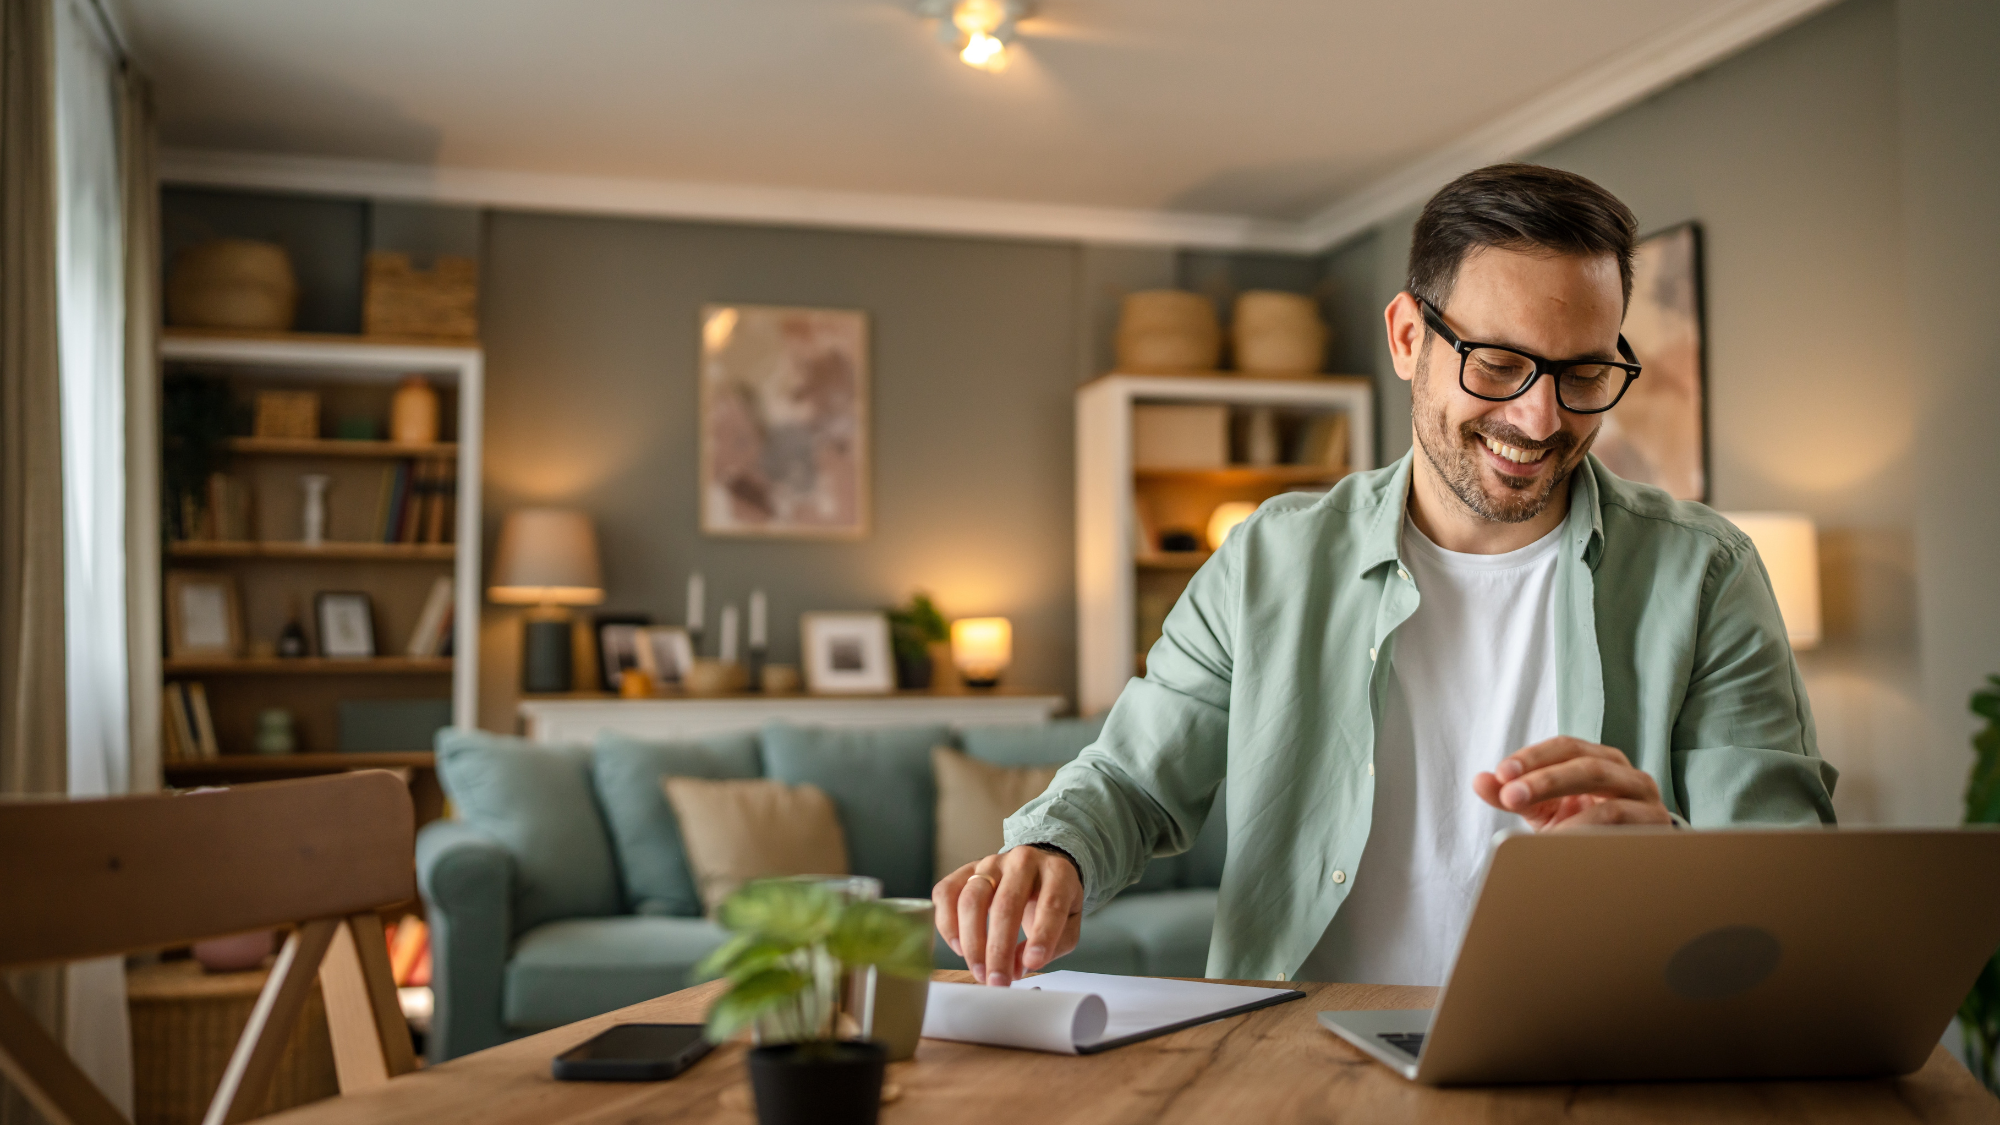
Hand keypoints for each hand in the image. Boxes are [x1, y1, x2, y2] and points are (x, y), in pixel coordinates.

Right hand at [932, 846, 1082, 987]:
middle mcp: (1023, 861)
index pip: (1051, 903)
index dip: (1042, 935)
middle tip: (998, 980)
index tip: (1033, 963)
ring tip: (979, 971)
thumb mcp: (1069, 922)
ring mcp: (992, 863)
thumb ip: (1052, 945)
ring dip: (972, 942)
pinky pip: (946, 892)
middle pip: (1005, 904)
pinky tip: (959, 947)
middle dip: (999, 950)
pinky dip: (947, 923)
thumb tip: (1017, 967)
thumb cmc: (1053, 898)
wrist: (1038, 866)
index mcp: (1057, 872)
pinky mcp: (967, 869)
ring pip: (972, 899)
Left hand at [1473, 736, 1672, 829]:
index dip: (1533, 758)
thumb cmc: (1582, 826)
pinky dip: (1594, 840)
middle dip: (1545, 781)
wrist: (1628, 859)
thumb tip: (1480, 781)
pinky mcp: (1656, 832)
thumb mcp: (1543, 808)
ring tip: (1538, 831)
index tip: (1501, 774)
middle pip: (1587, 766)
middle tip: (1510, 796)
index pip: (1565, 747)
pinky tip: (1568, 848)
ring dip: (1571, 818)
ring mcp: (1646, 803)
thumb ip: (1512, 794)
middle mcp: (1626, 774)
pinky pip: (1625, 833)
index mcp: (1598, 759)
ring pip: (1610, 802)